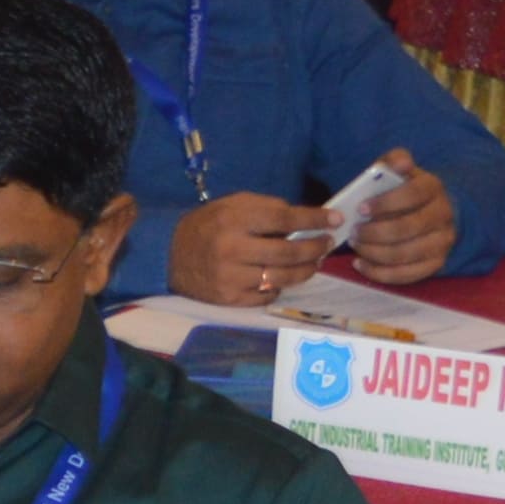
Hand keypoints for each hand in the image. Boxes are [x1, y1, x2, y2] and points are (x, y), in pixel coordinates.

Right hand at [172, 195, 336, 306]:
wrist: (169, 254)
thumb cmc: (208, 225)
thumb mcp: (232, 205)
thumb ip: (267, 209)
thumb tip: (306, 220)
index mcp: (234, 218)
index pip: (284, 218)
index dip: (314, 219)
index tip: (335, 219)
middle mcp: (232, 248)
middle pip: (289, 251)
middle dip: (315, 247)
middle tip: (327, 243)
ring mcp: (231, 277)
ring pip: (283, 277)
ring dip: (306, 270)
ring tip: (314, 262)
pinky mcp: (230, 299)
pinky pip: (268, 295)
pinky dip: (280, 286)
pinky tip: (282, 278)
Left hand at [349, 161, 459, 283]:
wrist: (429, 209)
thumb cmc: (403, 189)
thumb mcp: (397, 171)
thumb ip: (394, 162)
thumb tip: (400, 162)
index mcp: (433, 188)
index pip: (413, 195)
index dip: (385, 203)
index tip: (360, 208)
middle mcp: (444, 216)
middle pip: (408, 229)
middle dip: (375, 232)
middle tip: (353, 232)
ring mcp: (442, 242)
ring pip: (406, 254)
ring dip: (374, 252)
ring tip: (355, 245)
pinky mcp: (436, 264)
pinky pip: (408, 275)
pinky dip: (380, 273)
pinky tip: (361, 264)